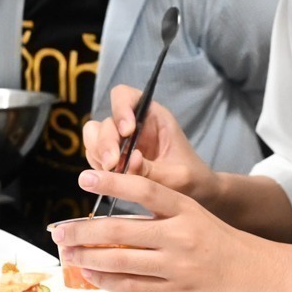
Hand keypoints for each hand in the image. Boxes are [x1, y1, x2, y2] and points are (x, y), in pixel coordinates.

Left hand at [51, 168, 282, 291]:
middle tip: (59, 230)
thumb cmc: (224, 243)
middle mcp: (180, 235)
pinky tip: (91, 275)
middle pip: (120, 229)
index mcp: (187, 209)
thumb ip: (161, 216)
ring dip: (87, 258)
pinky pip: (132, 286)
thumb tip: (114, 222)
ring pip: (119, 260)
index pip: (144, 188)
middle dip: (82, 231)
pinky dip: (106, 281)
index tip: (84, 177)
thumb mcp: (197, 217)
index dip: (112, 182)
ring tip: (68, 254)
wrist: (260, 275)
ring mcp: (177, 266)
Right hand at [82, 84, 218, 204]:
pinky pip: (95, 157)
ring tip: (110, 173)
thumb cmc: (192, 178)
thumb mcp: (177, 176)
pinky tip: (109, 179)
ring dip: (98, 155)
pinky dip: (97, 167)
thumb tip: (128, 162)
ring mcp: (121, 143)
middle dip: (106, 142)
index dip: (120, 109)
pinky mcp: (115, 160)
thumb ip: (152, 170)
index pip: (125, 96)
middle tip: (113, 164)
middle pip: (105, 122)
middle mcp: (133, 125)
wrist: (196, 195)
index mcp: (152, 117)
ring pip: (95, 138)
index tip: (127, 131)